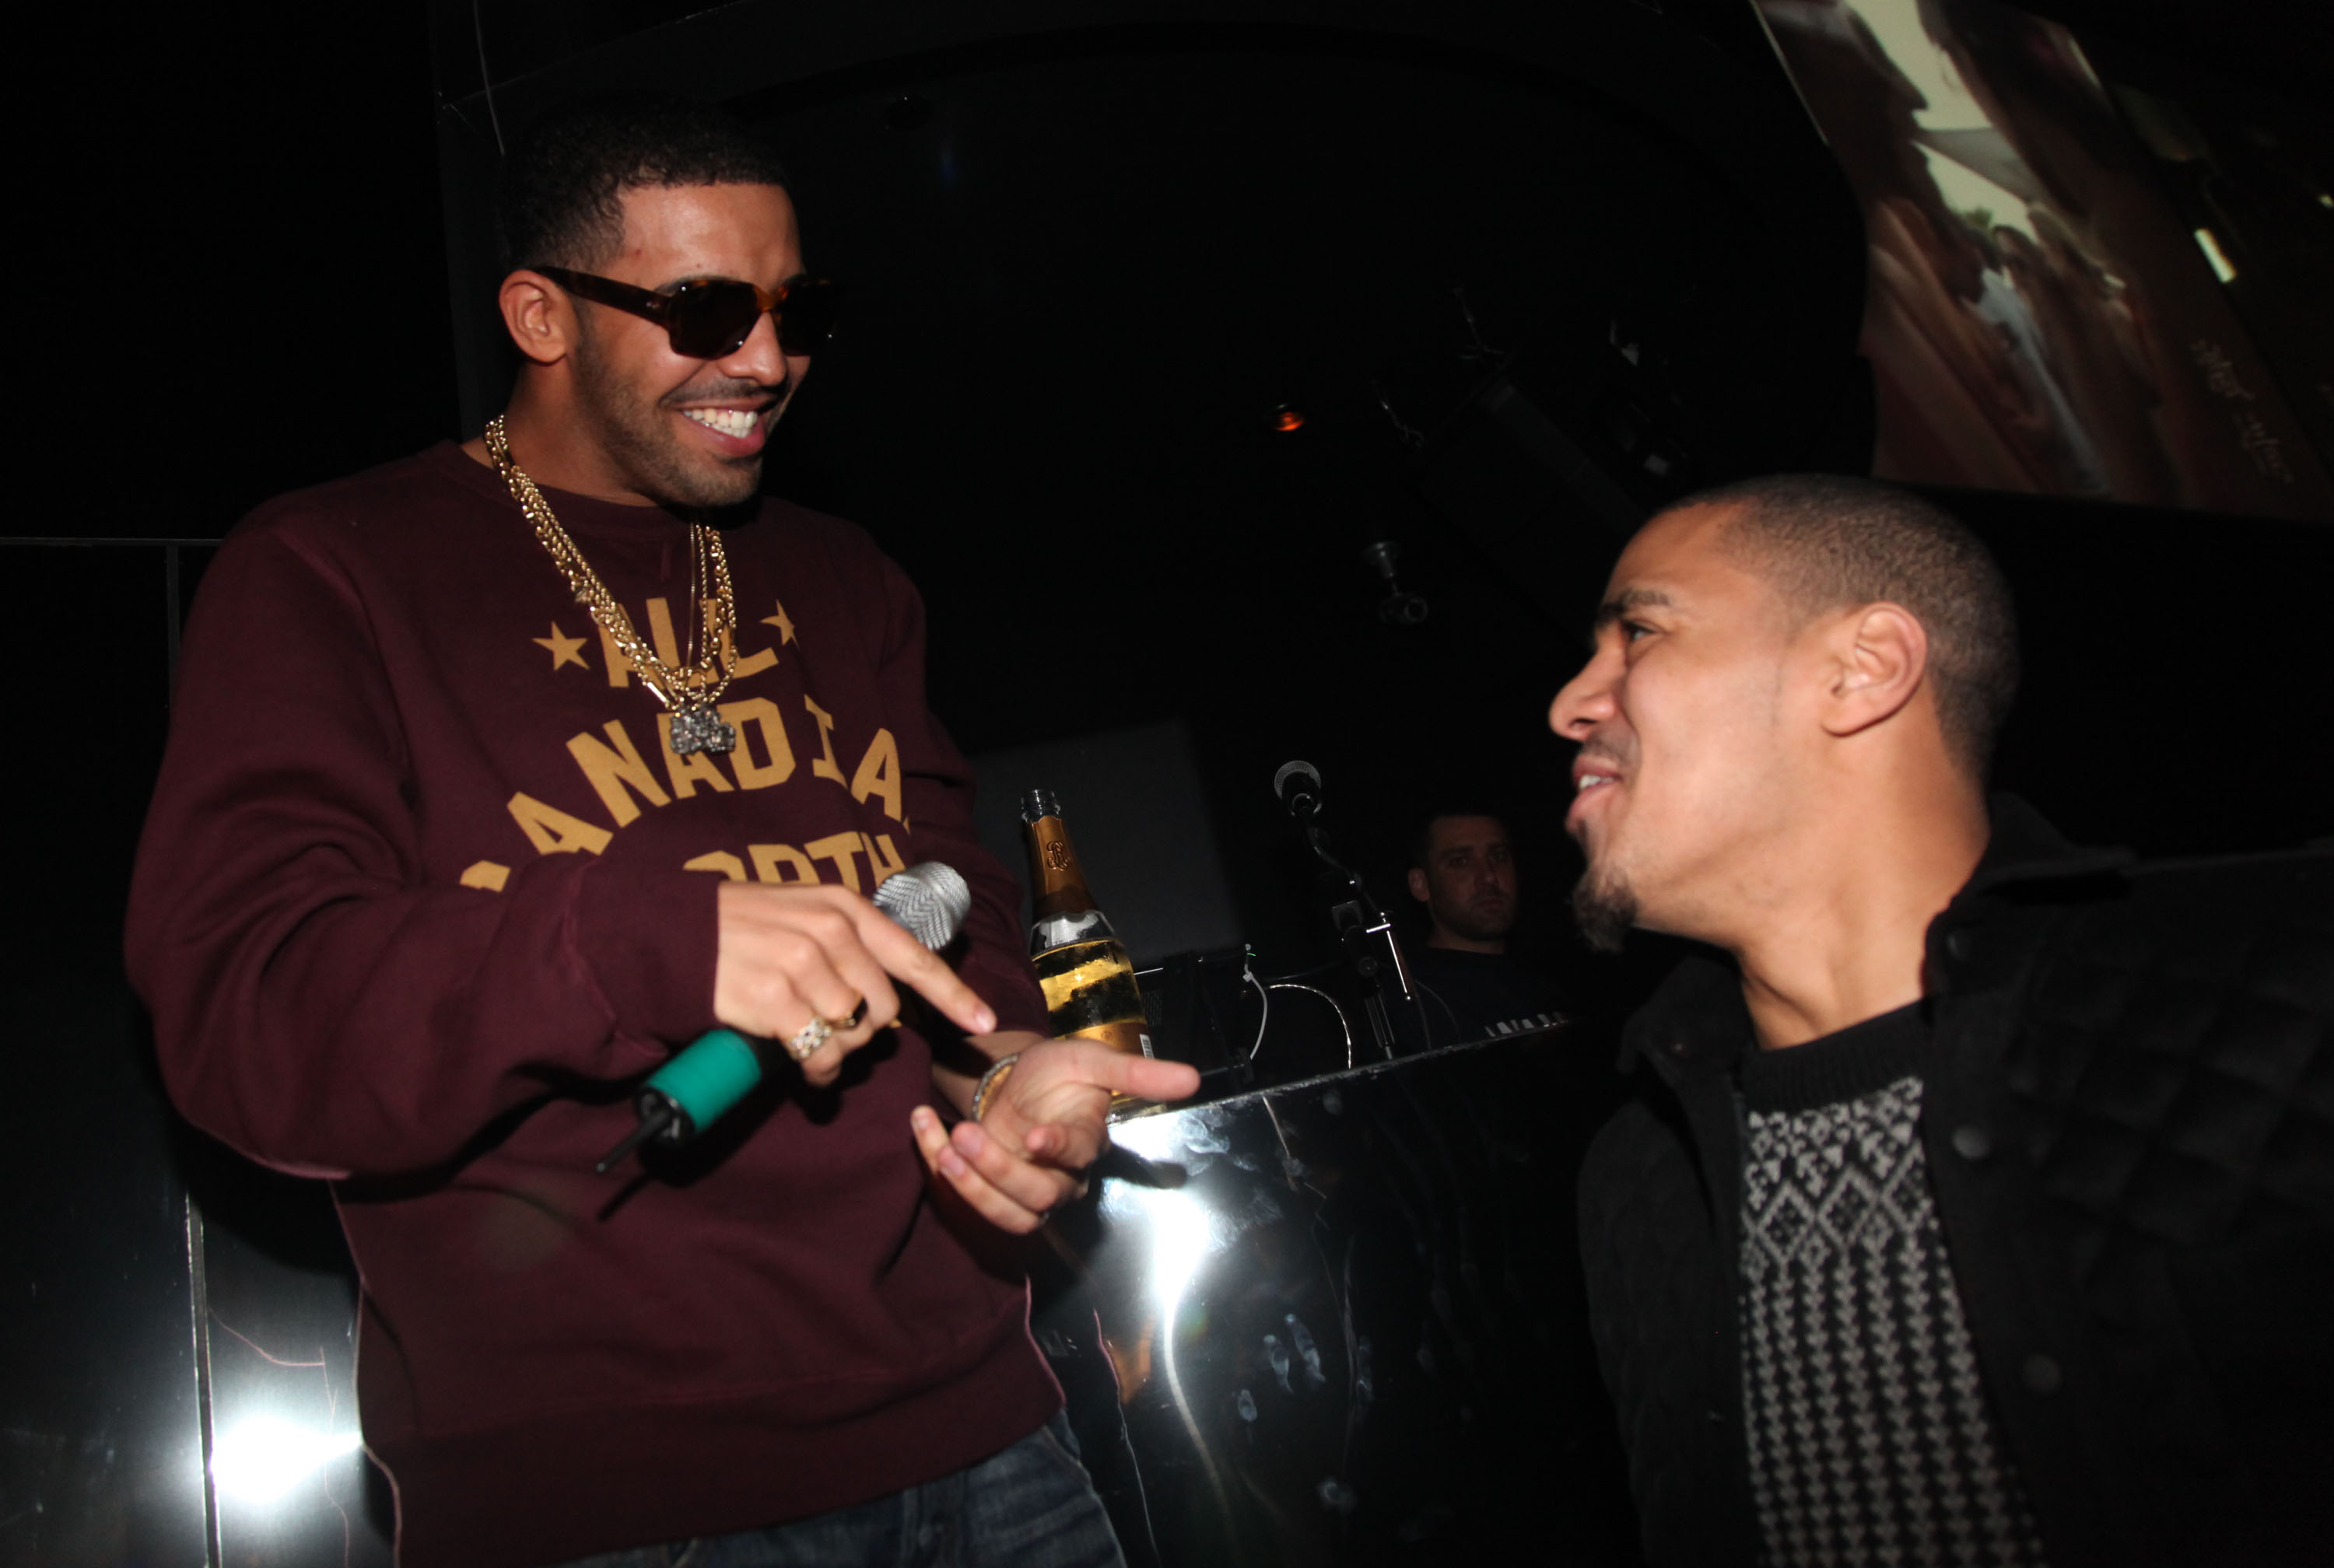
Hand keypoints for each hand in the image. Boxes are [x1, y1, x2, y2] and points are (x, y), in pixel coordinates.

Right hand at [714, 882, 996, 1088]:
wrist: (669, 935)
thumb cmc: (735, 930)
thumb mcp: (798, 912)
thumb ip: (843, 942)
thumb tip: (881, 997)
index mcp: (843, 907)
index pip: (914, 956)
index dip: (953, 995)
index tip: (983, 1024)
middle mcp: (831, 930)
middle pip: (885, 1007)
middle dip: (867, 1033)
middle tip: (834, 1036)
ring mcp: (803, 962)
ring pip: (854, 1031)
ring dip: (838, 1053)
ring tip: (811, 1049)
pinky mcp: (776, 998)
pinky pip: (820, 1051)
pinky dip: (817, 1069)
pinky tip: (802, 1067)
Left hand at [910, 1038, 1201, 1233]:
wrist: (1019, 1080)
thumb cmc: (1060, 1072)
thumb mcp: (1092, 1059)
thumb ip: (1136, 1072)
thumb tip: (1195, 1078)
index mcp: (1087, 1141)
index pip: (1079, 1156)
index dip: (1058, 1150)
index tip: (1033, 1135)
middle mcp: (1061, 1177)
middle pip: (1039, 1197)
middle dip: (998, 1169)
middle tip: (966, 1133)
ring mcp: (1025, 1191)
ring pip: (1008, 1214)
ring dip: (971, 1186)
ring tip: (945, 1145)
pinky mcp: (992, 1194)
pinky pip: (969, 1201)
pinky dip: (939, 1167)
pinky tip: (923, 1126)